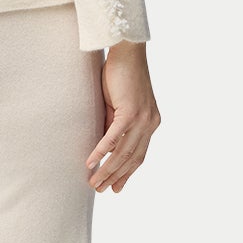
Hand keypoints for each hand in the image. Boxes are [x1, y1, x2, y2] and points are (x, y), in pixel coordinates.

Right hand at [86, 43, 159, 192]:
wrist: (127, 52)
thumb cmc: (121, 75)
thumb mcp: (118, 106)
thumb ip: (115, 126)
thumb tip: (107, 146)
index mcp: (150, 123)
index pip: (139, 155)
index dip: (128, 173)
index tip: (117, 188)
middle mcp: (150, 123)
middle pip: (133, 159)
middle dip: (116, 177)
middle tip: (101, 190)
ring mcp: (142, 118)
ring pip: (124, 152)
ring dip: (108, 169)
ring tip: (94, 182)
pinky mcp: (130, 111)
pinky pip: (114, 137)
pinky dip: (102, 151)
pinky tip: (92, 162)